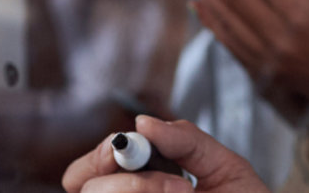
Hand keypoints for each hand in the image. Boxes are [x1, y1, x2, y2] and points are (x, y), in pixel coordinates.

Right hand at [61, 115, 269, 192]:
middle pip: (84, 188)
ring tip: (185, 191)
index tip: (132, 144)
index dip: (101, 154)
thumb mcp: (224, 166)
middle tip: (165, 176)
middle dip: (121, 177)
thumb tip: (144, 123)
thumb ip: (186, 141)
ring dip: (141, 189)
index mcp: (139, 180)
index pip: (87, 170)